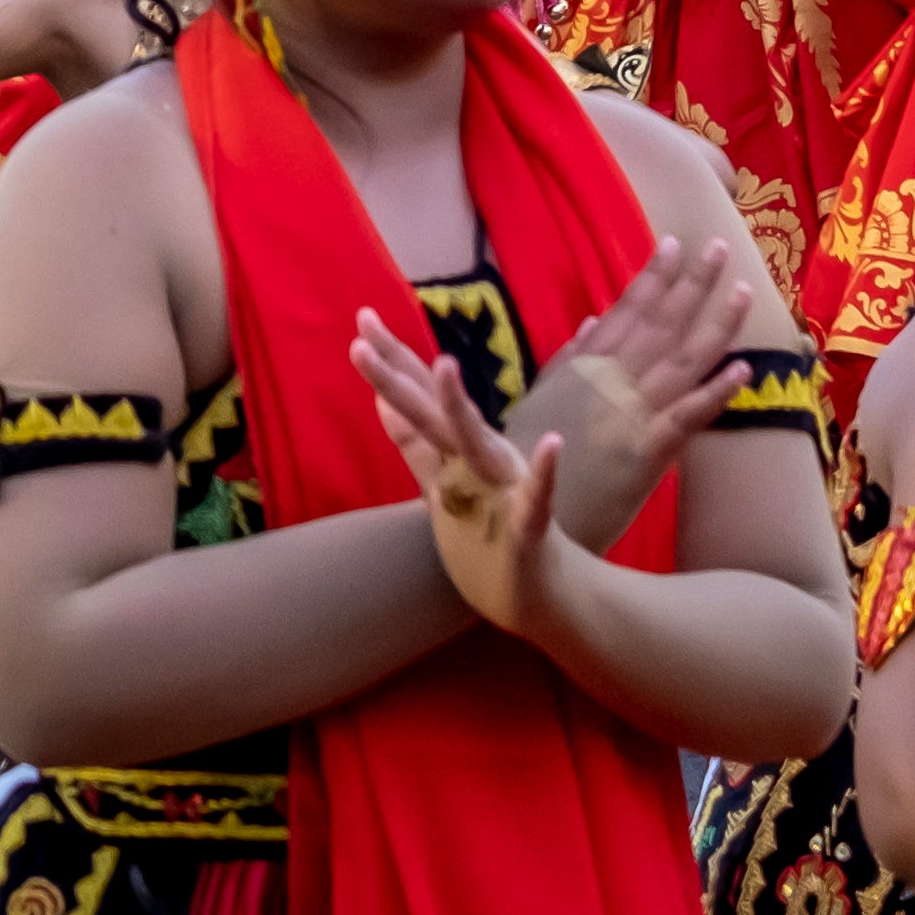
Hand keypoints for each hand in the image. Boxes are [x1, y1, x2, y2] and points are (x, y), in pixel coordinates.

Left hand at [353, 308, 571, 645]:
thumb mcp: (443, 484)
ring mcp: (506, 488)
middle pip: (432, 409)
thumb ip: (414, 442)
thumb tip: (382, 397)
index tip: (361, 317)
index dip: (392, 359)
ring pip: (477, 442)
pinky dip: (546, 474)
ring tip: (446, 364)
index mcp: (456, 449)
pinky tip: (553, 445)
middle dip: (398, 372)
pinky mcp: (531, 527)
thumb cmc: (488, 534)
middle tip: (361, 331)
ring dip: (460, 406)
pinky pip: (539, 499)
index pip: (419, 396)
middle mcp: (480, 457)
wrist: (542, 596)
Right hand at [490, 235, 758, 546]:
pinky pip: (689, 415)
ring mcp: (630, 413)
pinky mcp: (647, 451)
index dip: (652, 276)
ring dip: (717, 325)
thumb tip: (592, 320)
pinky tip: (744, 369)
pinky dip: (716, 391)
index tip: (673, 242)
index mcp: (582, 366)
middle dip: (693, 283)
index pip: (625, 310)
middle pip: (661, 324)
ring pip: (682, 360)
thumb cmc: (522, 459)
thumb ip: (566, 360)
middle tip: (720, 247)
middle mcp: (609, 380)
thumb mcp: (537, 399)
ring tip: (745, 292)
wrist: (519, 515)